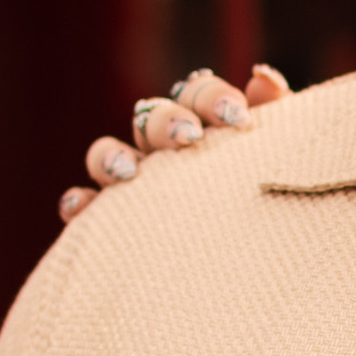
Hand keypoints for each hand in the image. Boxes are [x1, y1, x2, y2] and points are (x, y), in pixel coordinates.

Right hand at [59, 62, 292, 223]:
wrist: (255, 279)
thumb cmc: (268, 208)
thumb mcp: (277, 164)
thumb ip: (275, 120)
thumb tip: (262, 75)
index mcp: (207, 129)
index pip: (198, 94)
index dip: (212, 97)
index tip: (237, 118)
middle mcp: (166, 152)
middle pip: (151, 117)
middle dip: (167, 122)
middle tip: (190, 139)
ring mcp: (135, 185)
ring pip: (108, 154)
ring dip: (112, 156)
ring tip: (129, 174)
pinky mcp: (110, 221)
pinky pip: (83, 205)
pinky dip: (78, 202)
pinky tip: (82, 209)